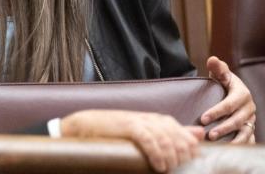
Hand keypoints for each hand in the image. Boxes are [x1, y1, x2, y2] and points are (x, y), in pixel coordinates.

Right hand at [60, 109, 200, 172]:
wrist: (87, 125)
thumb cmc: (116, 133)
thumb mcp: (147, 133)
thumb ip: (174, 133)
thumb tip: (200, 134)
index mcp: (158, 120)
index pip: (184, 134)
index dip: (189, 150)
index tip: (188, 164)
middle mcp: (152, 119)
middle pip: (178, 137)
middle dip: (182, 155)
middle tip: (178, 169)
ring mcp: (140, 121)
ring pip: (166, 139)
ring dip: (171, 157)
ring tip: (167, 169)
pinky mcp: (129, 126)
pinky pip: (149, 140)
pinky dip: (157, 154)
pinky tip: (159, 166)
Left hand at [202, 56, 256, 142]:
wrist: (233, 90)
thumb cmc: (224, 82)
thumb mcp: (221, 74)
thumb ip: (218, 68)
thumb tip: (213, 59)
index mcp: (242, 94)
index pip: (229, 105)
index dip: (216, 112)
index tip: (202, 118)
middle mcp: (249, 108)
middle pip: (237, 120)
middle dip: (223, 128)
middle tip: (209, 135)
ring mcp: (251, 119)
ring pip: (244, 132)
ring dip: (232, 140)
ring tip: (217, 144)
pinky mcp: (250, 128)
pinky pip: (248, 139)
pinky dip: (240, 145)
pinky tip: (229, 150)